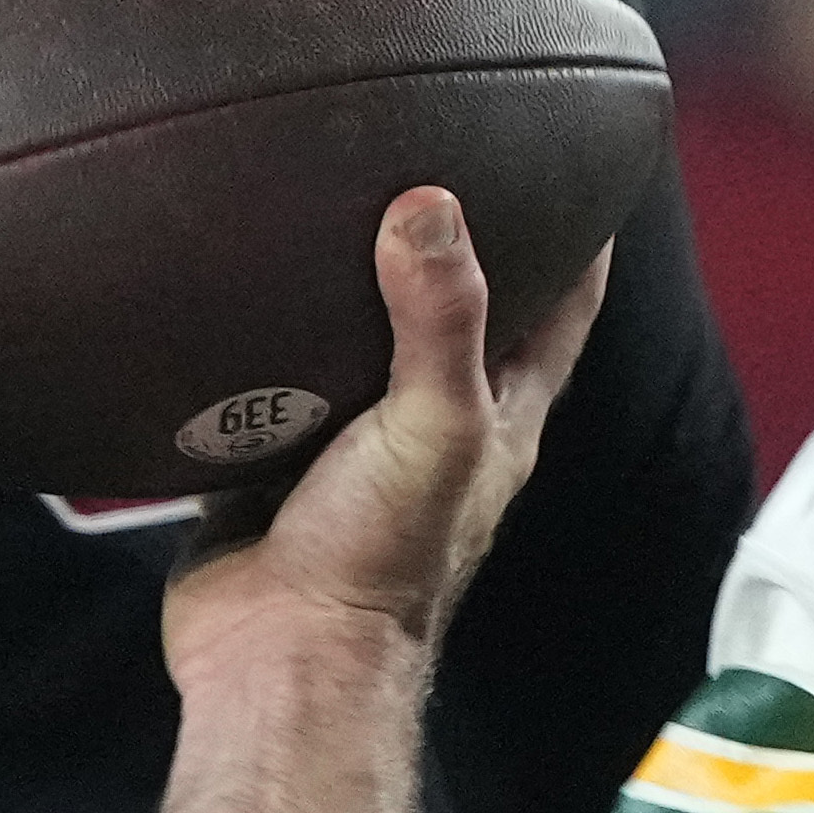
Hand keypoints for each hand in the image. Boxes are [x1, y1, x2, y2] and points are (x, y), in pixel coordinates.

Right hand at [161, 193, 607, 688]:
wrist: (276, 652)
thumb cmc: (379, 559)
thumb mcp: (435, 424)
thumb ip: (439, 318)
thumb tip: (429, 205)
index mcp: (498, 420)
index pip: (563, 315)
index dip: (582, 244)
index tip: (579, 169)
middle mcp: (432, 428)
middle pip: (458, 319)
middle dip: (453, 249)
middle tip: (431, 160)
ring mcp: (351, 446)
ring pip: (356, 346)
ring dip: (344, 288)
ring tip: (322, 198)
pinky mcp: (272, 461)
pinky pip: (266, 385)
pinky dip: (256, 340)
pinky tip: (232, 285)